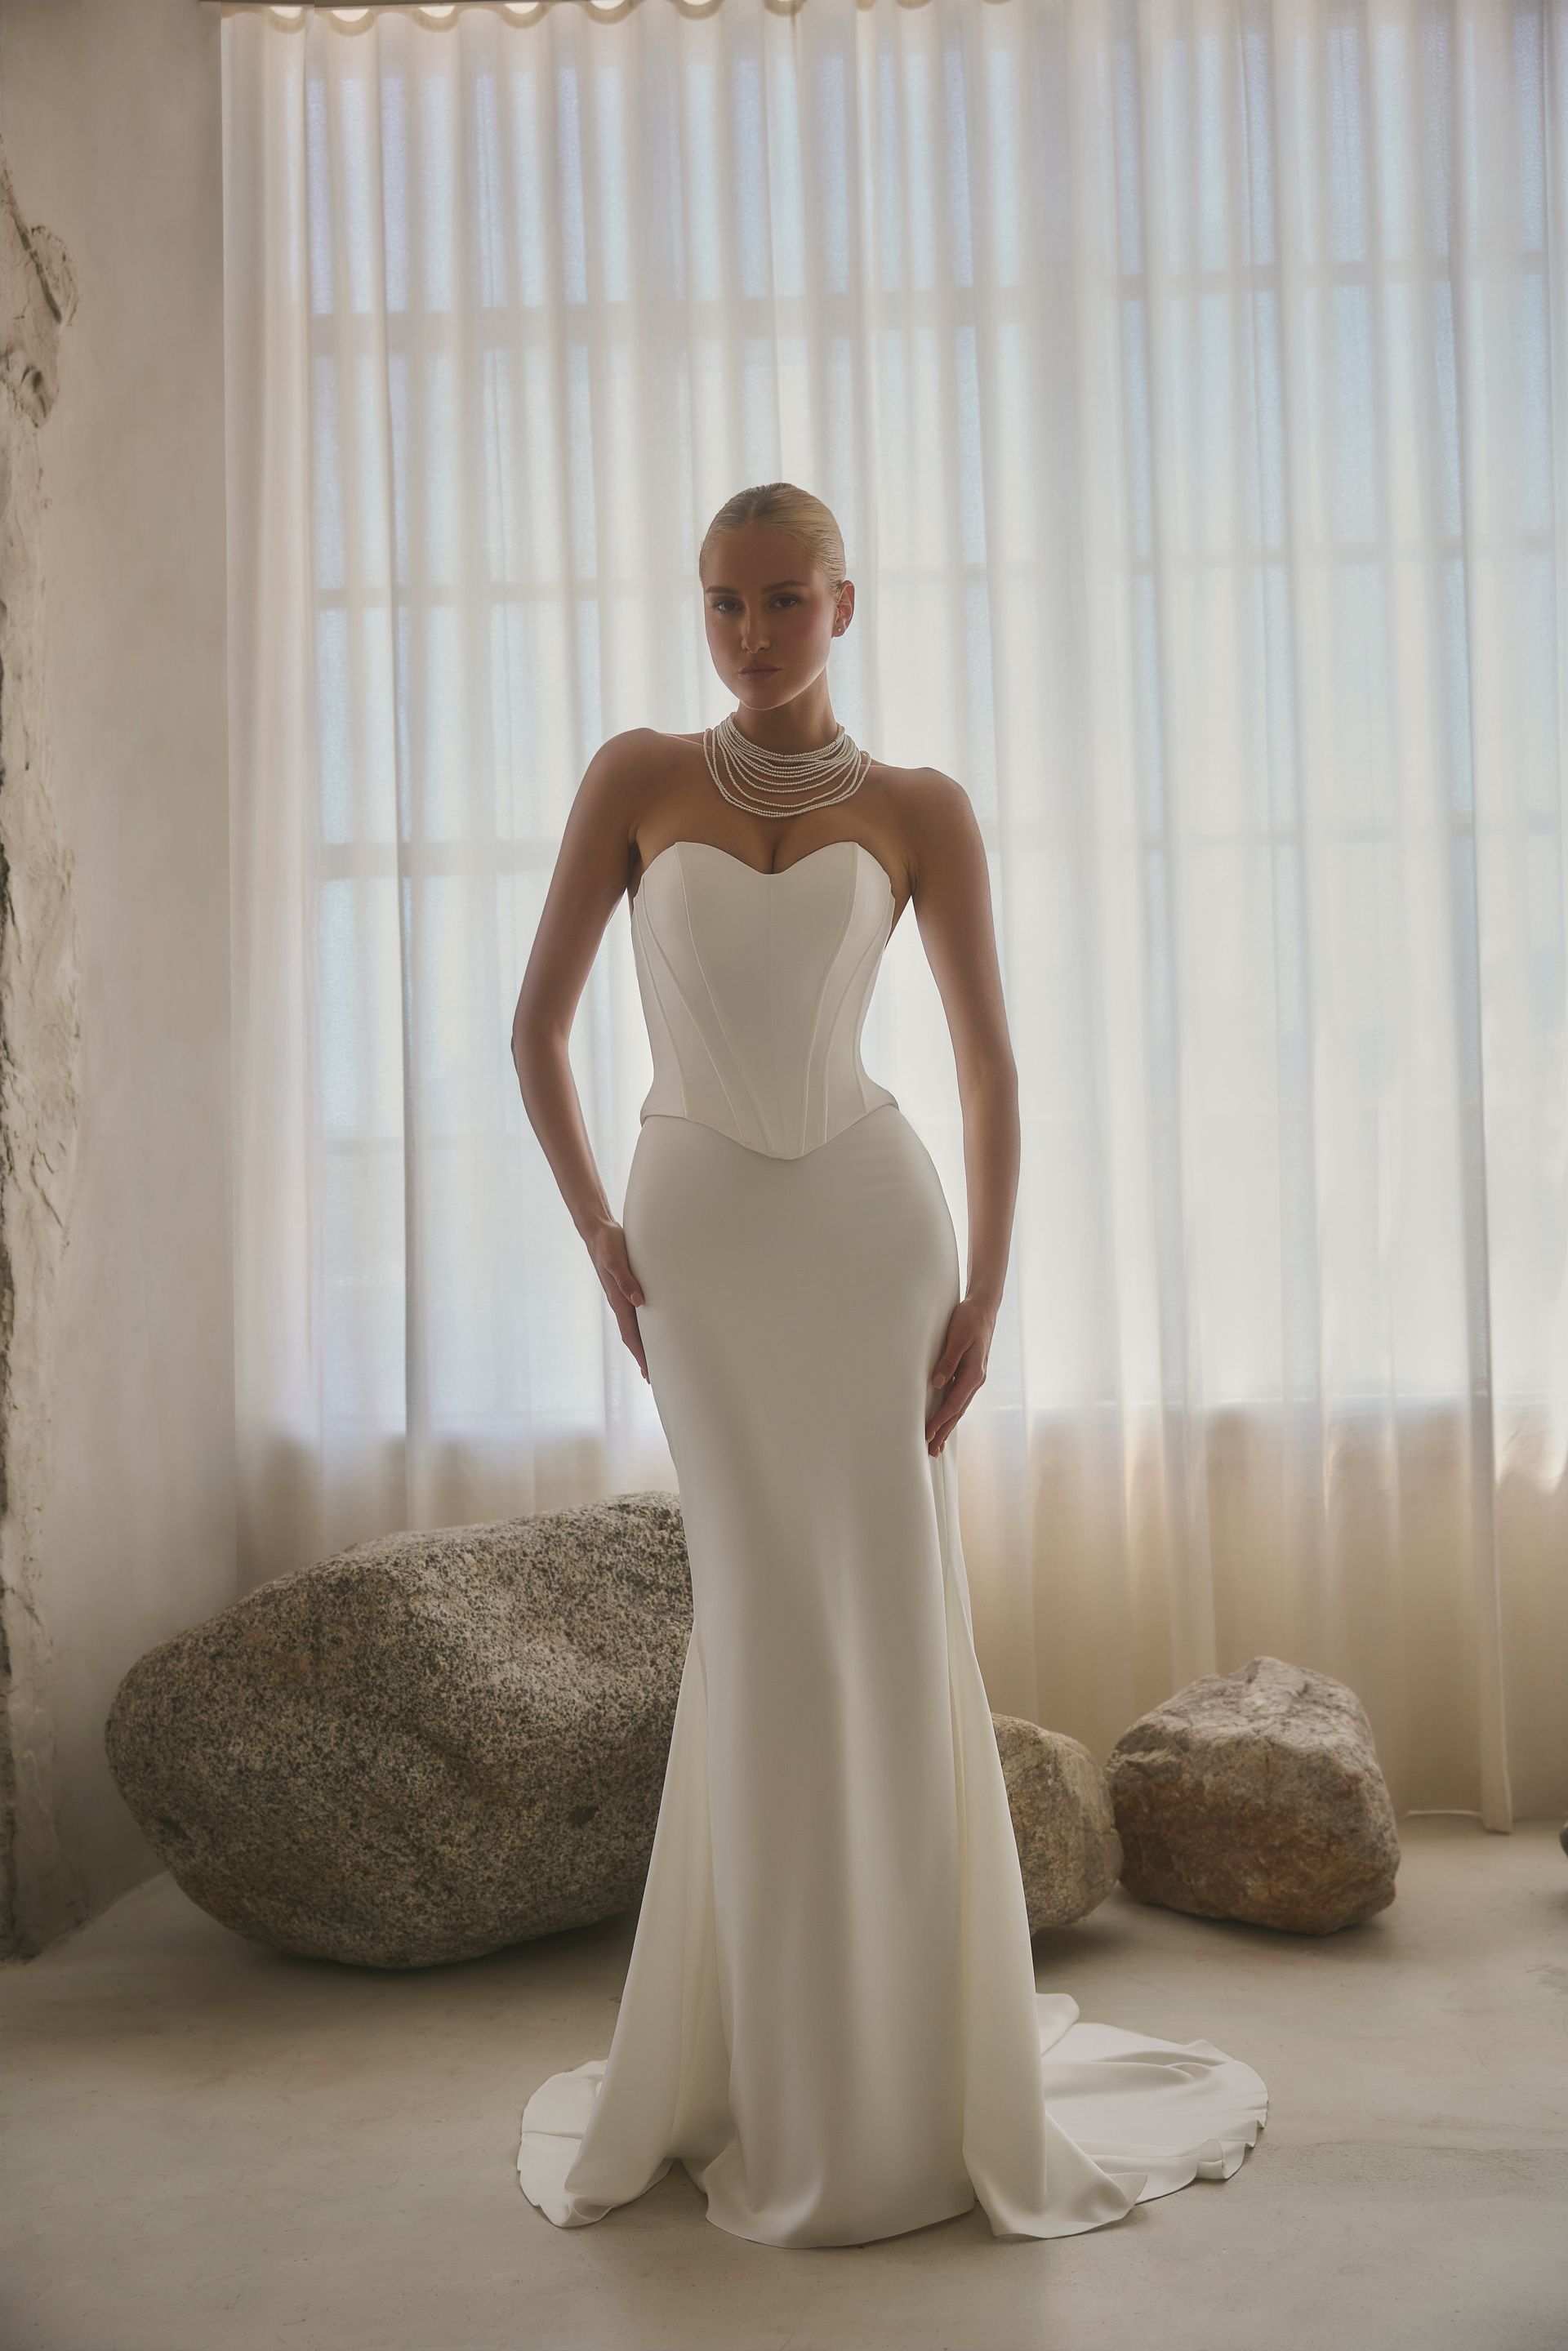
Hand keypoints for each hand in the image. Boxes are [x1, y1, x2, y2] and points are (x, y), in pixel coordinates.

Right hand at [588, 1222, 648, 1380]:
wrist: (598, 1232)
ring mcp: (622, 1297)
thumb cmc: (608, 1244)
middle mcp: (620, 1302)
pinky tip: (650, 1327)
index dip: (640, 1354)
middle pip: (632, 1337)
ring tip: (653, 1358)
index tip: (648, 1372)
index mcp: (618, 1300)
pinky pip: (635, 1314)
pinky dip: (643, 1326)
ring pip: (634, 1327)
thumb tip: (639, 1302)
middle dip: (641, 1356)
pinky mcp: (625, 1288)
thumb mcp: (616, 1260)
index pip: (630, 1335)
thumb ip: (626, 1280)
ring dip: (642, 1344)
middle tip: (651, 1376)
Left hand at [925, 1296, 993, 1454]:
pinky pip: (959, 1398)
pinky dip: (951, 1411)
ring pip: (959, 1407)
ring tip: (937, 1442)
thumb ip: (947, 1361)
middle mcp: (975, 1380)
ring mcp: (973, 1378)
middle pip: (957, 1412)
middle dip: (944, 1432)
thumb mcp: (957, 1338)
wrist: (983, 1308)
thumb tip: (937, 1384)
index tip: (927, 1435)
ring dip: (947, 1425)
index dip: (939, 1421)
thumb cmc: (969, 1320)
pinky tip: (945, 1419)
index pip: (953, 1405)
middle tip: (931, 1451)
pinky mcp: (969, 1373)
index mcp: (973, 1374)